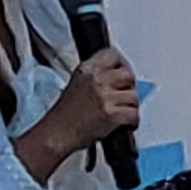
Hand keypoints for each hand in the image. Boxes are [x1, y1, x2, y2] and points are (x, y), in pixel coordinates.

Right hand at [14, 48, 139, 181]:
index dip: (121, 64)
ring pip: (134, 96)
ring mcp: (104, 97)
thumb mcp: (77, 83)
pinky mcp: (111, 115)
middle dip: (129, 86)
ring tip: (123, 110)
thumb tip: (117, 74)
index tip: (123, 71)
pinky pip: (134, 114)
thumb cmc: (65, 115)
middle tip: (125, 94)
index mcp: (87, 70)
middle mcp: (96, 80)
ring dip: (131, 105)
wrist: (57, 134)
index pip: (112, 55)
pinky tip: (125, 123)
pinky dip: (133, 121)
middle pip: (128, 74)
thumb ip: (96, 75)